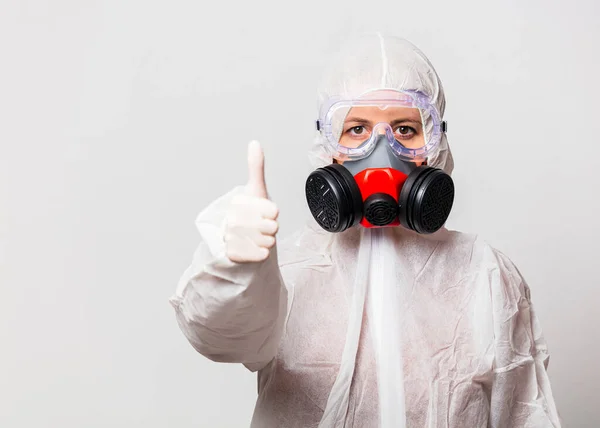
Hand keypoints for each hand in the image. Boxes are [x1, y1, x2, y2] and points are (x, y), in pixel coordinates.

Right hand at [224, 141, 278, 262]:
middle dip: (271, 228)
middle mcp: (232, 218)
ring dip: (266, 241)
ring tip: (254, 236)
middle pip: (273, 227)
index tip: (262, 212)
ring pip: (268, 241)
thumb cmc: (248, 213)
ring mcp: (230, 237)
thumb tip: (254, 143)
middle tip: (259, 226)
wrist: (234, 238)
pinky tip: (251, 247)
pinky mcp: (232, 254)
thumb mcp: (255, 190)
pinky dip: (261, 253)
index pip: (274, 211)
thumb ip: (256, 167)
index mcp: (238, 201)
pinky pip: (261, 254)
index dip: (273, 213)